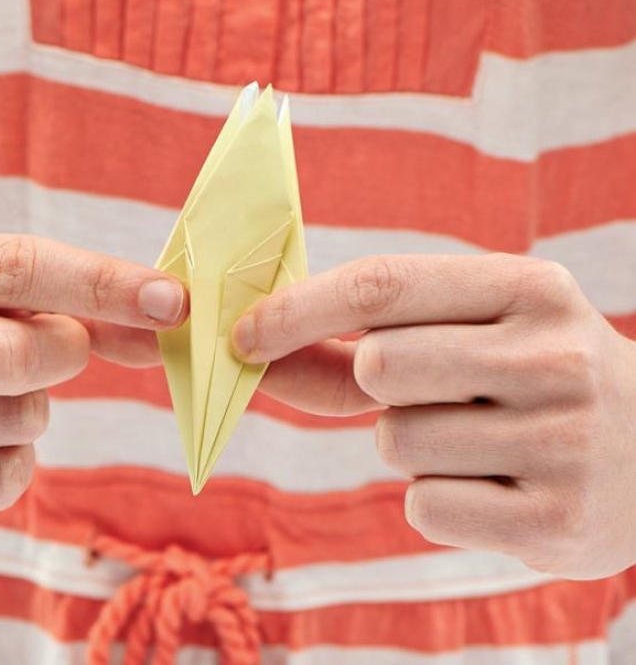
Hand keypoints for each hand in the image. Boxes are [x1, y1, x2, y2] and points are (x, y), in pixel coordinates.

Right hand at [0, 229, 185, 525]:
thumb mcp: (17, 297)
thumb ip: (96, 308)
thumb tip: (170, 324)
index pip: (14, 268)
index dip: (106, 285)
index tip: (175, 302)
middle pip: (9, 355)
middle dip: (64, 353)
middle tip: (62, 347)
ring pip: (16, 420)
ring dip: (36, 408)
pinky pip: (3, 478)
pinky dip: (17, 460)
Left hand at [232, 254, 635, 578]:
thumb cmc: (529, 378)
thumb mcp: (469, 332)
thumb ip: (355, 344)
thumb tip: (254, 350)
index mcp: (528, 288)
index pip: (384, 286)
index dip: (300, 309)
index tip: (243, 333)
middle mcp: (554, 356)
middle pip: (379, 366)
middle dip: (377, 386)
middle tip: (434, 391)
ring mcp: (564, 442)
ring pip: (395, 442)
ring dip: (408, 445)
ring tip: (476, 439)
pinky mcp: (558, 522)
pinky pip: (423, 507)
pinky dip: (434, 500)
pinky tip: (493, 487)